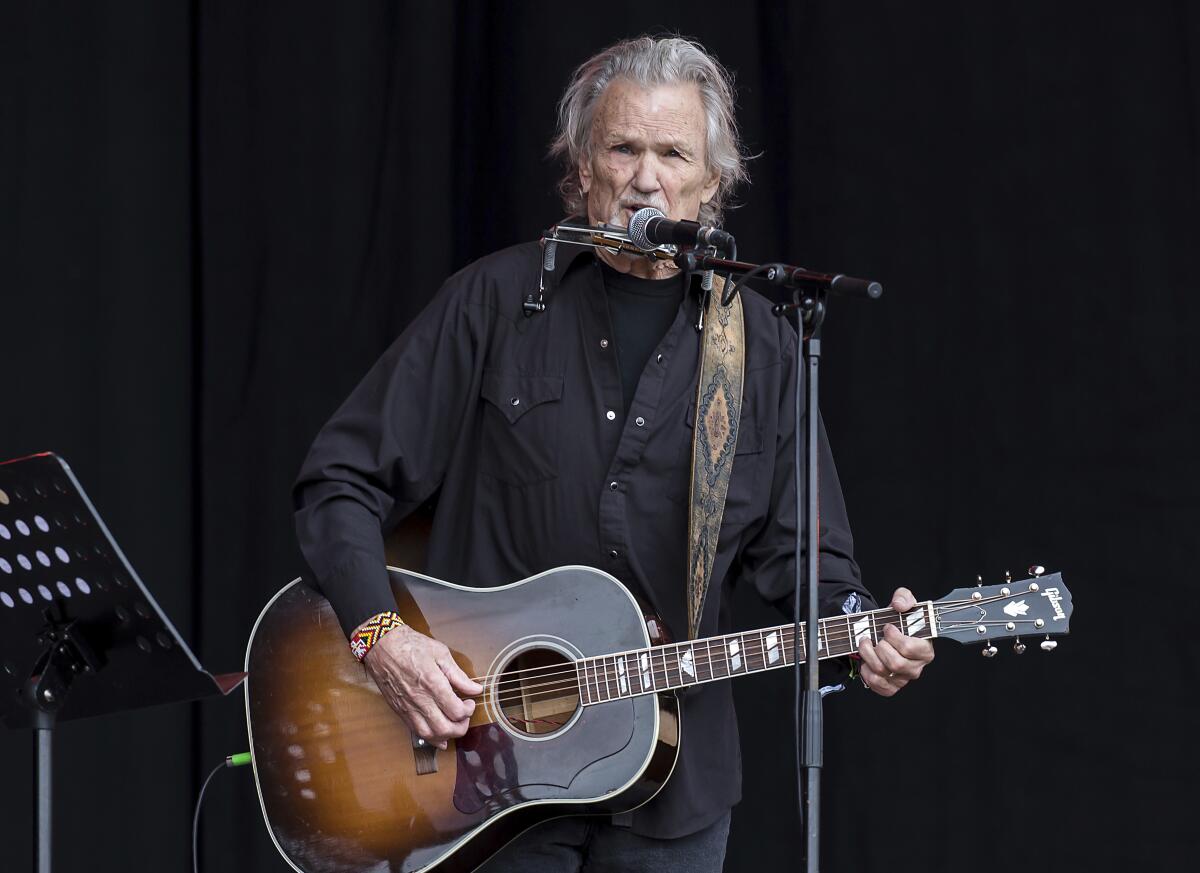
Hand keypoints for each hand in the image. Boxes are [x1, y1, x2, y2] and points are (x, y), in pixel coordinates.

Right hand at [361, 623, 482, 748]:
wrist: (382, 647)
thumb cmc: (411, 646)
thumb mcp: (440, 653)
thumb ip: (458, 675)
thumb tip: (476, 689)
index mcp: (433, 684)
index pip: (456, 711)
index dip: (468, 710)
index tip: (469, 702)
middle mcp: (420, 700)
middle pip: (445, 728)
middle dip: (461, 727)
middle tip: (464, 716)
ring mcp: (408, 708)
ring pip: (430, 735)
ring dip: (446, 735)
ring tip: (453, 724)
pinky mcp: (400, 711)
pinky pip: (416, 732)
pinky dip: (430, 738)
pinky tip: (439, 736)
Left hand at [856, 587, 934, 696]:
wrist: (884, 633)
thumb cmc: (897, 621)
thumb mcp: (903, 602)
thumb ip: (904, 598)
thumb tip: (899, 605)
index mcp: (925, 649)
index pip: (909, 648)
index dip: (893, 637)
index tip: (887, 627)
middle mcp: (916, 667)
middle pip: (895, 663)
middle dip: (879, 647)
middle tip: (874, 637)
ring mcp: (903, 679)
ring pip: (882, 673)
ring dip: (868, 656)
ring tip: (865, 644)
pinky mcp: (890, 687)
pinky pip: (877, 685)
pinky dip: (866, 673)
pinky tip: (866, 661)